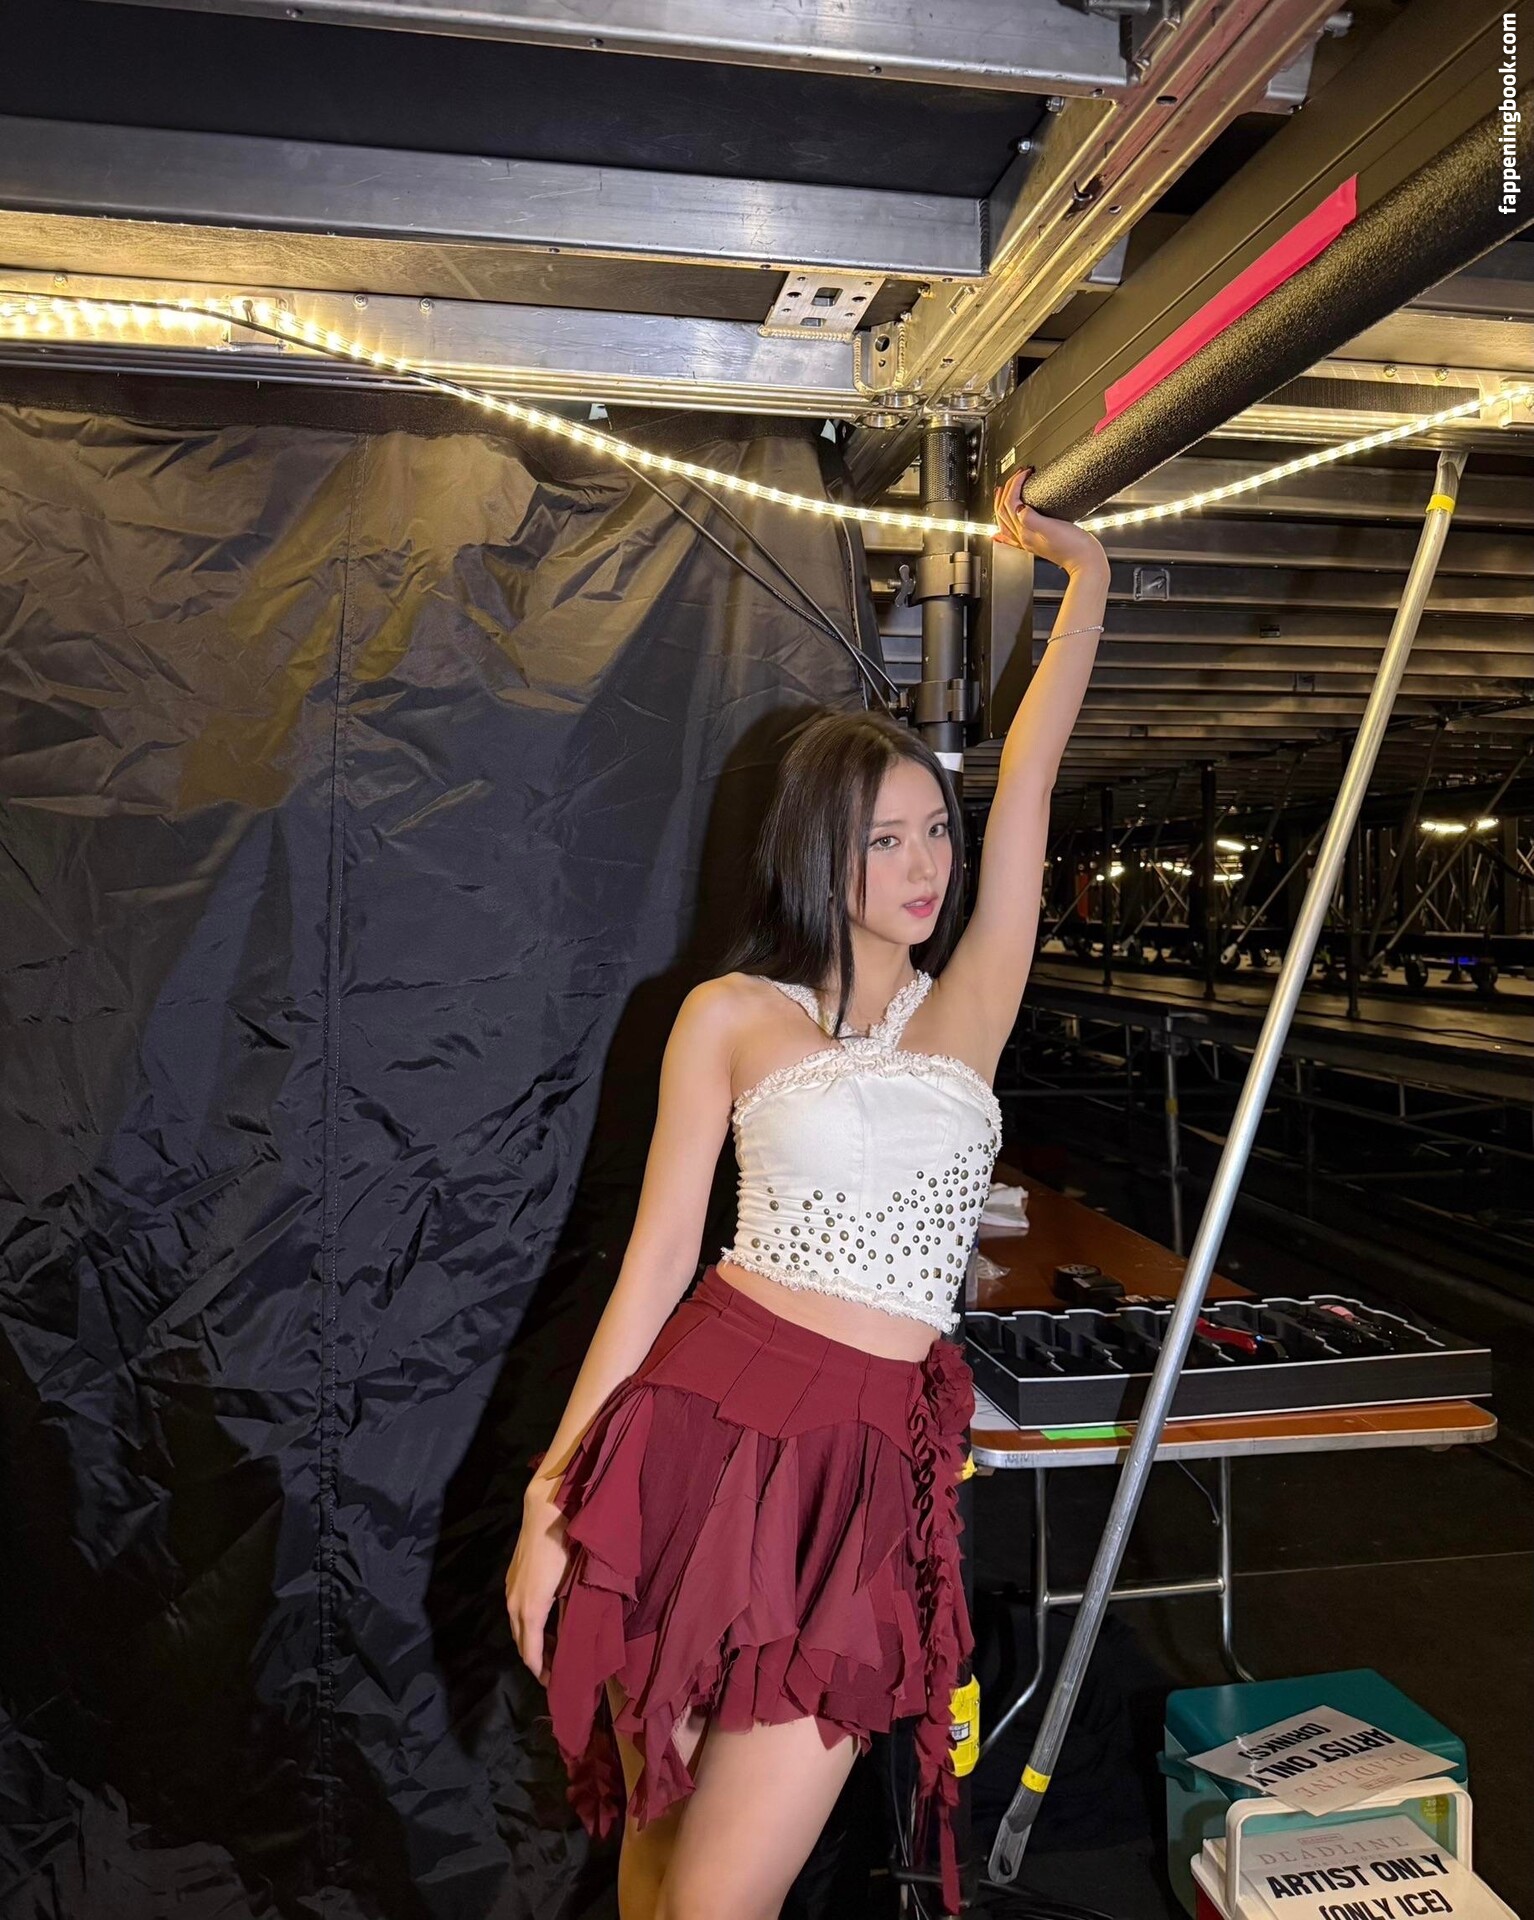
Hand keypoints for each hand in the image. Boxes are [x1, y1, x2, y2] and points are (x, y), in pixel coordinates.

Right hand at [505, 1491, 570, 1687]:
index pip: (531, 1652)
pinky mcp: (511, 1580)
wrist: (544, 1513)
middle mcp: (514, 1605)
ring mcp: (510, 1591)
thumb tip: (573, 1638)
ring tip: (552, 1651)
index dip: (541, 1672)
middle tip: (556, 1671)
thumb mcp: (570, 1584)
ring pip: (517, 1628)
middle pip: (521, 1644)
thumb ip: (569, 1613)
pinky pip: (516, 1613)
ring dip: (532, 1643)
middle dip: (537, 1661)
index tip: (554, 1683)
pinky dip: (528, 1626)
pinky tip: (543, 1624)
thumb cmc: (563, 1547)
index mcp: (530, 1610)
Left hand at [993, 470, 1107, 574]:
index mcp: (1025, 532)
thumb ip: (1032, 518)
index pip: (1010, 503)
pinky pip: (1013, 538)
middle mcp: (1024, 537)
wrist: (1086, 562)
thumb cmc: (1074, 547)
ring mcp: (1030, 541)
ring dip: (1002, 503)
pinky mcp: (1038, 542)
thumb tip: (1018, 507)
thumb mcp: (1052, 528)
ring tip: (1004, 491)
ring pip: (1006, 521)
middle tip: (1015, 476)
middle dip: (1007, 490)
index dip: (1014, 485)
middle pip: (1004, 511)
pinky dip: (1003, 533)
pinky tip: (999, 534)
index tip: (1024, 473)